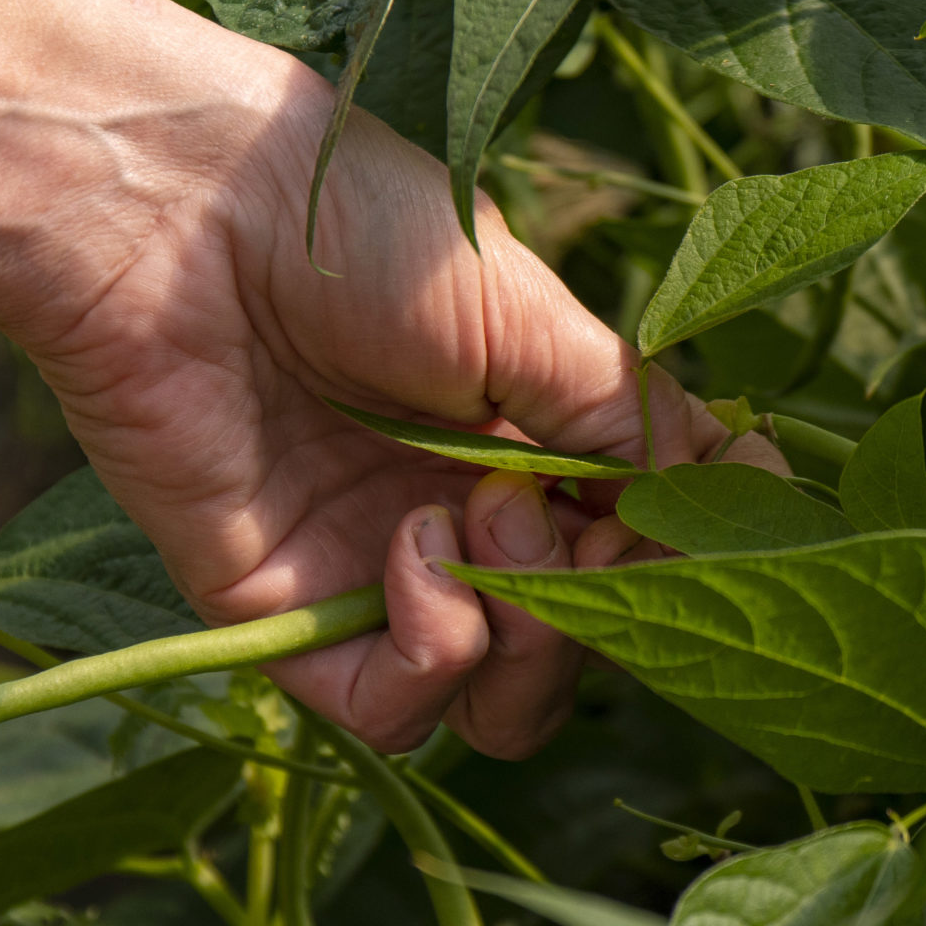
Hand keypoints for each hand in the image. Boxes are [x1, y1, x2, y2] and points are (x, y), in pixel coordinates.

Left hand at [1, 35, 770, 756]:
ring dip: (527, 633)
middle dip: (603, 606)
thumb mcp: (534, 319)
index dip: (672, 558)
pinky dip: (437, 648)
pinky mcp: (285, 615)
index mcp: (515, 436)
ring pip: (496, 704)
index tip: (701, 508)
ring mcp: (369, 573)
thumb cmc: (355, 226)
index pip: (628, 557)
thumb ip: (632, 425)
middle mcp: (451, 515)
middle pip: (574, 650)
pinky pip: (395, 711)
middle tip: (560, 514)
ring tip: (483, 520)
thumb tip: (744, 492)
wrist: (182, 214)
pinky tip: (415, 549)